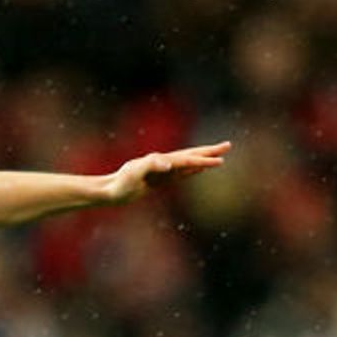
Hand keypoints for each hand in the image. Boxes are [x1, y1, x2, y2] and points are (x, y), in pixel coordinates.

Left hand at [102, 141, 230, 202]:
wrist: (108, 191)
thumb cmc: (120, 183)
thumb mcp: (134, 173)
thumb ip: (151, 166)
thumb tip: (170, 164)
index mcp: (160, 161)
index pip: (187, 159)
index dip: (203, 159)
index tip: (219, 160)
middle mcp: (163, 163)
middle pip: (190, 155)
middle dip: (209, 151)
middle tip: (228, 145)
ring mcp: (162, 171)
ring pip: (187, 163)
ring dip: (203, 159)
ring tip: (218, 156)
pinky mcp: (159, 180)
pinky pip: (180, 174)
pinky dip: (191, 170)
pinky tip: (198, 168)